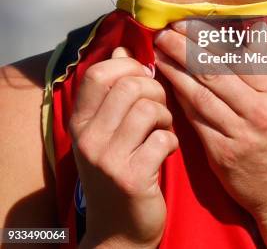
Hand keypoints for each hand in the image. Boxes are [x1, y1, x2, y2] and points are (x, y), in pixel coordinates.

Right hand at [69, 46, 177, 247]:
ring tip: (163, 128)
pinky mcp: (132, 178)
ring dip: (165, 116)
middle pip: (129, 86)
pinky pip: (163, 139)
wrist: (118, 232)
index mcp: (80, 122)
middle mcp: (88, 138)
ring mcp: (108, 159)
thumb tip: (122, 50)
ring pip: (148, 109)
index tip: (143, 78)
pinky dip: (172, 141)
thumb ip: (112, 91)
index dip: (128, 67)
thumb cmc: (117, 170)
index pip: (99, 73)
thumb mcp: (106, 131)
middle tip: (159, 108)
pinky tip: (166, 151)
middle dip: (155, 90)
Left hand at [154, 20, 266, 221]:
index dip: (209, 37)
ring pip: (200, 93)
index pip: (239, 56)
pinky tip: (167, 80)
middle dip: (185, 47)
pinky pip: (195, 119)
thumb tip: (255, 30)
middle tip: (166, 30)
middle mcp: (257, 112)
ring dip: (176, 69)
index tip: (188, 22)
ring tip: (160, 50)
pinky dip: (180, 97)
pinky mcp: (220, 153)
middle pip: (214, 71)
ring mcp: (238, 134)